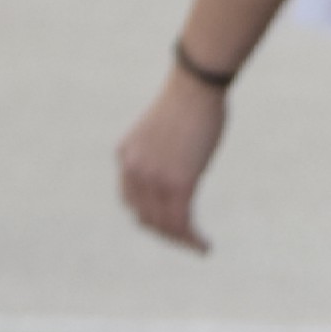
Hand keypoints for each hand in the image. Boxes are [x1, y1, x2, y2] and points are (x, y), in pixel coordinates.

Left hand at [116, 68, 227, 252]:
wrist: (196, 85)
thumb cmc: (188, 102)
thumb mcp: (162, 134)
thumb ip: (160, 156)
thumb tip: (176, 172)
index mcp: (125, 156)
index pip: (131, 201)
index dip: (150, 218)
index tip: (170, 224)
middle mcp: (133, 169)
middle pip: (145, 217)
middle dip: (166, 234)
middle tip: (187, 240)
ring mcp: (154, 177)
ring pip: (164, 225)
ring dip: (181, 240)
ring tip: (198, 246)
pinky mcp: (178, 182)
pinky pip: (182, 222)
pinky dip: (192, 239)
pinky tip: (205, 245)